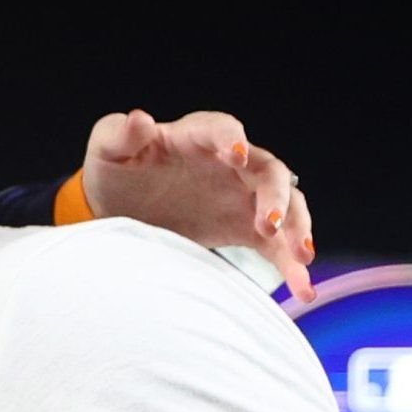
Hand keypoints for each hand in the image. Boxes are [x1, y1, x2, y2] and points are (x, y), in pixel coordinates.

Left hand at [82, 110, 315, 299]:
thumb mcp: (107, 148)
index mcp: (197, 135)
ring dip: (296, 229)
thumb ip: (119, 134)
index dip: (231, 139)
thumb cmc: (115, 167)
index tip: (236, 154)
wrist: (118, 204)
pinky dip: (291, 265)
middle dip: (273, 195)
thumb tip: (139, 120)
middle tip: (267, 224)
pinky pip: (276, 244)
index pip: (223, 129)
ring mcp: (243, 195)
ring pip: (286, 205)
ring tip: (301, 258)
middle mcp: (231, 162)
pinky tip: (304, 291)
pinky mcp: (245, 227)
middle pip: (267, 170)